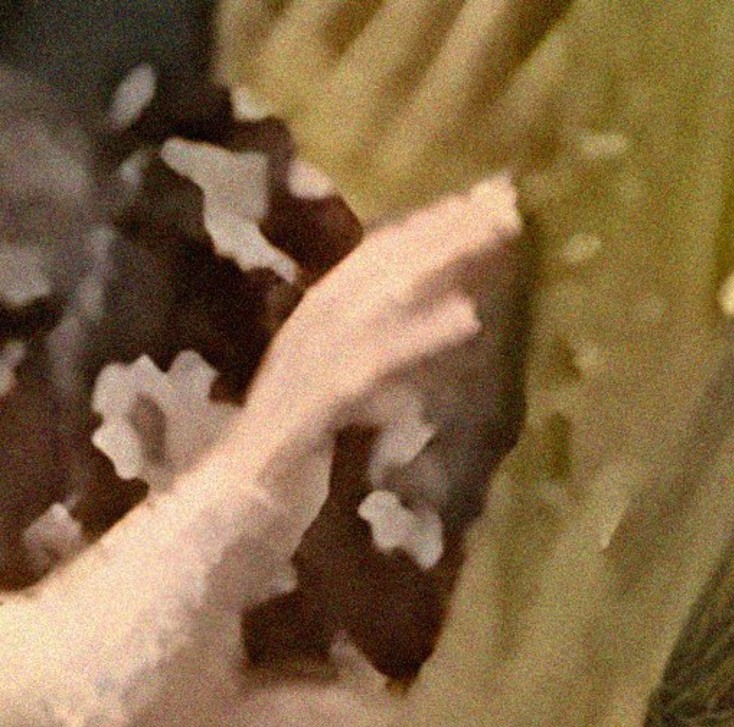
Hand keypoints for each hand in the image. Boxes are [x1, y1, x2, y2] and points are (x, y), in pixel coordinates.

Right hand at [229, 176, 519, 497]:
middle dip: (444, 228)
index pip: (374, 266)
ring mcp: (309, 365)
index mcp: (312, 333)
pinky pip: (376, 363)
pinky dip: (422, 337)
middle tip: (506, 195)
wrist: (226, 523)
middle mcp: (309, 333)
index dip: (427, 232)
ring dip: (442, 260)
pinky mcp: (315, 407)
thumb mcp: (336, 417)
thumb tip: (413, 359)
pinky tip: (469, 317)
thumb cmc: (278, 481)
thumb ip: (369, 381)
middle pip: (382, 265)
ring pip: (382, 296)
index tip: (483, 203)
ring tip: (498, 232)